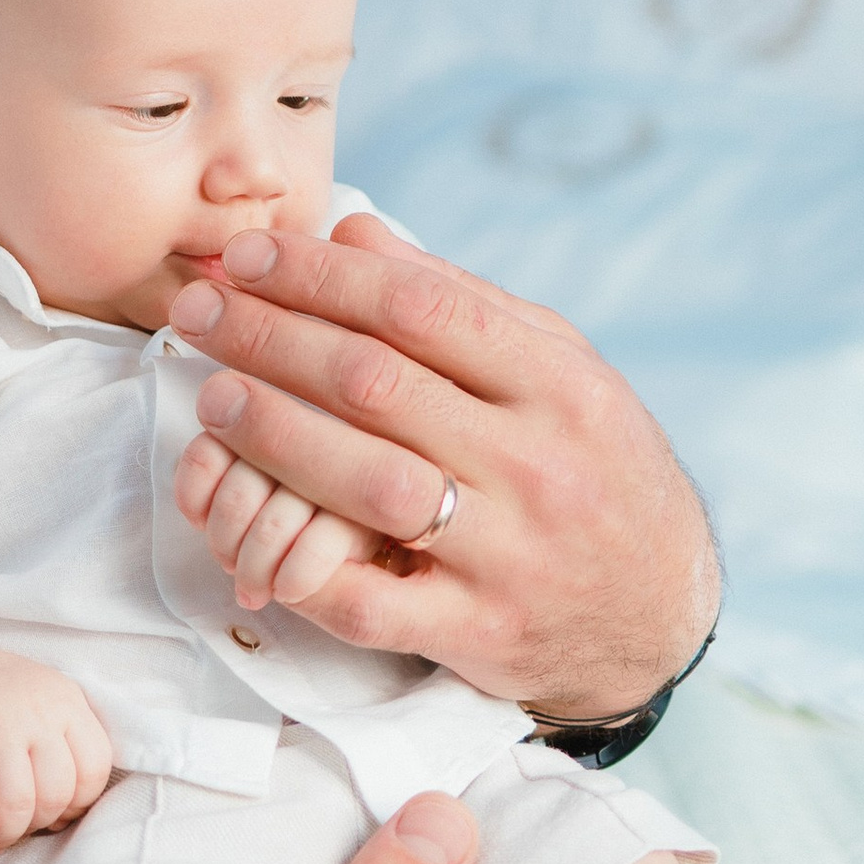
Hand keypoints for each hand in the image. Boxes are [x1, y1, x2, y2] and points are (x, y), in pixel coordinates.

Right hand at [0, 645, 114, 851]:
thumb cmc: (7, 707)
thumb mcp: (51, 707)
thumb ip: (68, 753)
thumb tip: (60, 823)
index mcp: (66, 703)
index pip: (93, 771)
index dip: (77, 805)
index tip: (56, 812)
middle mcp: (34, 713)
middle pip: (53, 795)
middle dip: (37, 825)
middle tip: (20, 825)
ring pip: (15, 805)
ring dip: (6, 835)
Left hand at [170, 219, 717, 716]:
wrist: (662, 615)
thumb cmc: (595, 468)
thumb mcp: (560, 371)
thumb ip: (459, 301)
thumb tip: (351, 230)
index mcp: (561, 386)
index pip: (420, 309)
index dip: (319, 275)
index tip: (246, 255)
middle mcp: (537, 466)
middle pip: (377, 385)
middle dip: (270, 338)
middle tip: (201, 312)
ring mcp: (507, 555)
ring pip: (365, 484)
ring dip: (273, 434)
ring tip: (214, 398)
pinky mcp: (475, 633)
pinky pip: (366, 600)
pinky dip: (297, 559)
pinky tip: (246, 518)